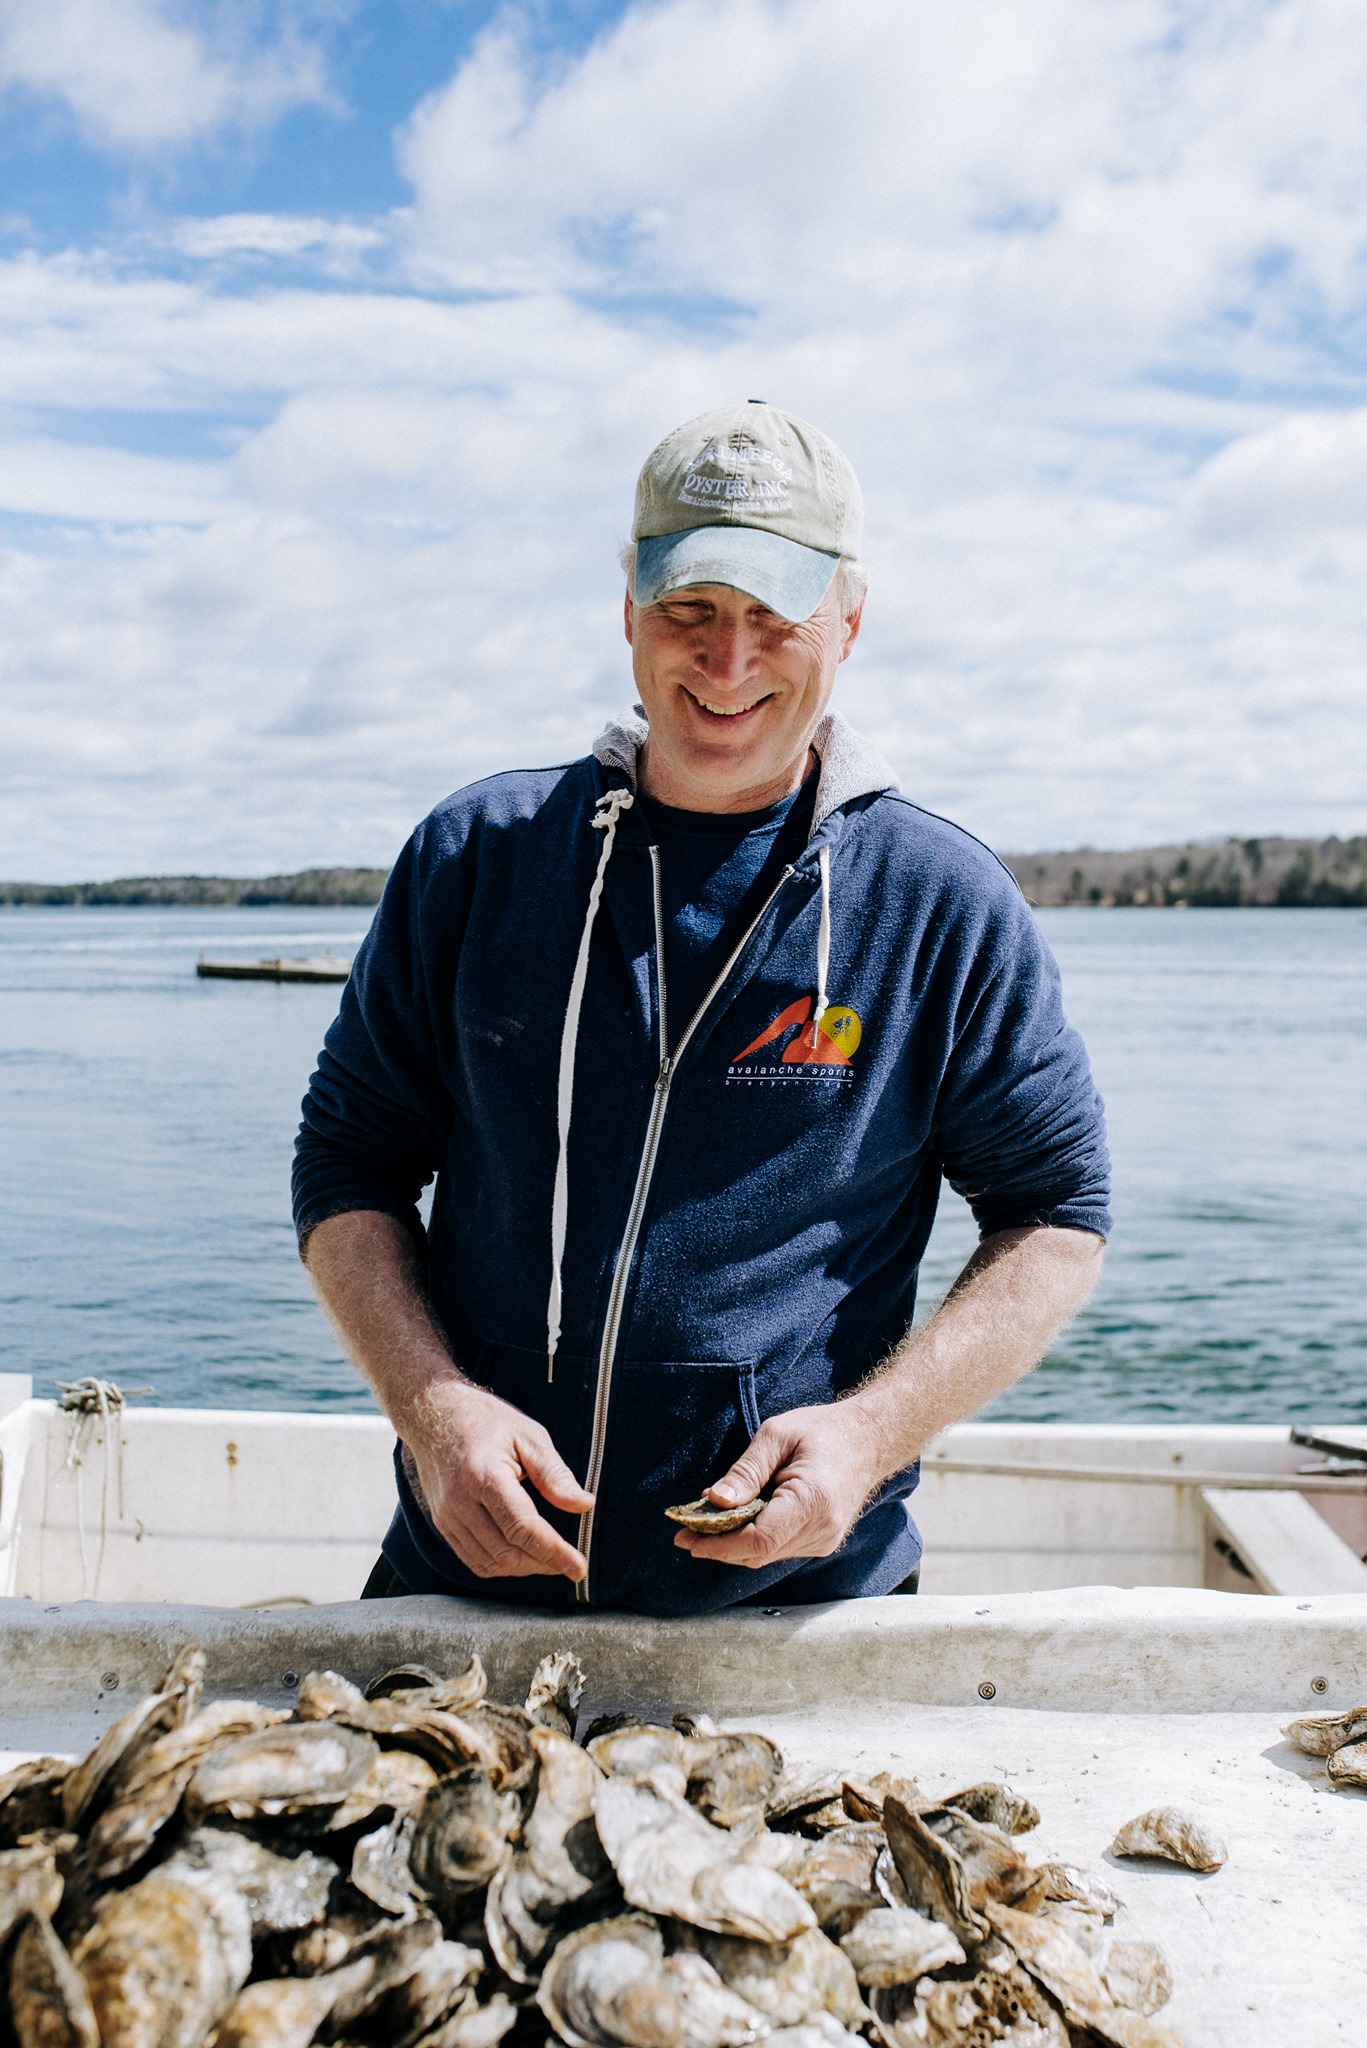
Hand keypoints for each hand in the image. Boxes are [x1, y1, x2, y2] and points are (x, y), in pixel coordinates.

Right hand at [403, 1376, 594, 1582]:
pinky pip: (473, 1559)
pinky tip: (521, 1556)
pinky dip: (501, 1565)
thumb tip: (583, 1504)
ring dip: (523, 1568)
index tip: (578, 1567)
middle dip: (542, 1563)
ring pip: (489, 1562)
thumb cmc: (484, 1421)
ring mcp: (447, 1516)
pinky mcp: (443, 1524)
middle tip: (569, 1561)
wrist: (434, 1415)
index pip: (523, 1527)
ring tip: (549, 1559)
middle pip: (506, 1551)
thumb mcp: (527, 1435)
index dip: (553, 1552)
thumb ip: (554, 1474)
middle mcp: (460, 1501)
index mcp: (484, 1475)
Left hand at [671, 1400, 887, 1570]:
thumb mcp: (778, 1434)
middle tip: (684, 1532)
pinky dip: (752, 1540)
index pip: (759, 1539)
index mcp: (812, 1500)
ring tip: (702, 1526)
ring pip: (766, 1556)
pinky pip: (779, 1549)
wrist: (870, 1439)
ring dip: (732, 1545)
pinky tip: (734, 1522)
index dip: (719, 1544)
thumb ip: (746, 1470)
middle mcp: (821, 1529)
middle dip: (718, 1547)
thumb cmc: (824, 1430)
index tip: (688, 1537)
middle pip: (758, 1553)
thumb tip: (714, 1501)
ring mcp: (825, 1540)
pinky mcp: (822, 1542)